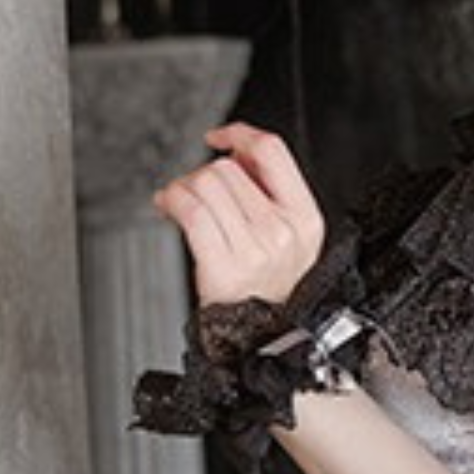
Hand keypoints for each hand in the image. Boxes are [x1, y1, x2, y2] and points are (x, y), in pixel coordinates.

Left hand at [155, 122, 326, 307]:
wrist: (264, 340)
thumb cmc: (270, 289)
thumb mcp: (288, 237)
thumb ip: (267, 192)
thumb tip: (232, 151)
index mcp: (305, 218)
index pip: (272, 151)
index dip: (240, 134)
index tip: (219, 138)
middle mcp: (282, 231)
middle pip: (229, 168)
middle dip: (202, 172)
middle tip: (194, 191)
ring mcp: (255, 250)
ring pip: (206, 183)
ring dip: (183, 187)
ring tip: (180, 202)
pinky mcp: (224, 267)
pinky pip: (191, 211)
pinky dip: (172, 200)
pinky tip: (168, 207)